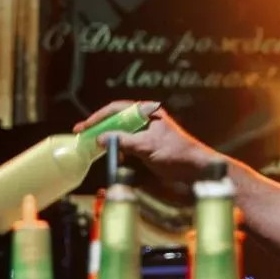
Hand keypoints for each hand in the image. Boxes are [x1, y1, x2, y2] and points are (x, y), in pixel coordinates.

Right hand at [73, 101, 215, 182]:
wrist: (196, 170)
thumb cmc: (176, 153)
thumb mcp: (147, 146)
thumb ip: (123, 140)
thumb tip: (100, 138)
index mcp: (147, 112)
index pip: (117, 108)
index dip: (98, 117)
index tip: (84, 127)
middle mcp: (146, 119)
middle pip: (116, 120)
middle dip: (100, 128)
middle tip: (82, 136)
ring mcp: (146, 133)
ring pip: (120, 133)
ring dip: (108, 140)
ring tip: (93, 148)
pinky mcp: (148, 147)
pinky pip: (127, 145)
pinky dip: (118, 150)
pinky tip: (113, 157)